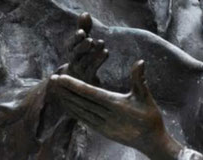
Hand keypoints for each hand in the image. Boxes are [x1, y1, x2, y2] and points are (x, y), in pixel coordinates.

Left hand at [51, 60, 183, 159]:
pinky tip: (66, 105)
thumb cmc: (150, 117)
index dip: (74, 85)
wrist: (151, 141)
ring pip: (80, 111)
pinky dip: (73, 111)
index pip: (90, 93)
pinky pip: (83, 119)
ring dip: (67, 100)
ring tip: (55, 90)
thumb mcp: (145, 96)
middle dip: (65, 90)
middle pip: (81, 101)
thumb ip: (139, 79)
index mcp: (115, 105)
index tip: (62, 78)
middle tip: (52, 79)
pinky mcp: (102, 131)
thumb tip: (140, 61)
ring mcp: (102, 125)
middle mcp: (105, 116)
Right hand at [58, 13, 107, 84]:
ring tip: (102, 43)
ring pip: (85, 62)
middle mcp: (74, 59)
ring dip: (93, 53)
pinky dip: (99, 61)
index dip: (76, 38)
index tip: (82, 32)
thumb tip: (85, 13)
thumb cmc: (82, 53)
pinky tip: (106, 52)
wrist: (80, 76)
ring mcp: (81, 69)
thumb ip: (84, 27)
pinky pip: (93, 69)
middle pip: (75, 53)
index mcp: (71, 49)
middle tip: (90, 39)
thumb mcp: (83, 40)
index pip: (71, 43)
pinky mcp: (89, 77)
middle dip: (82, 46)